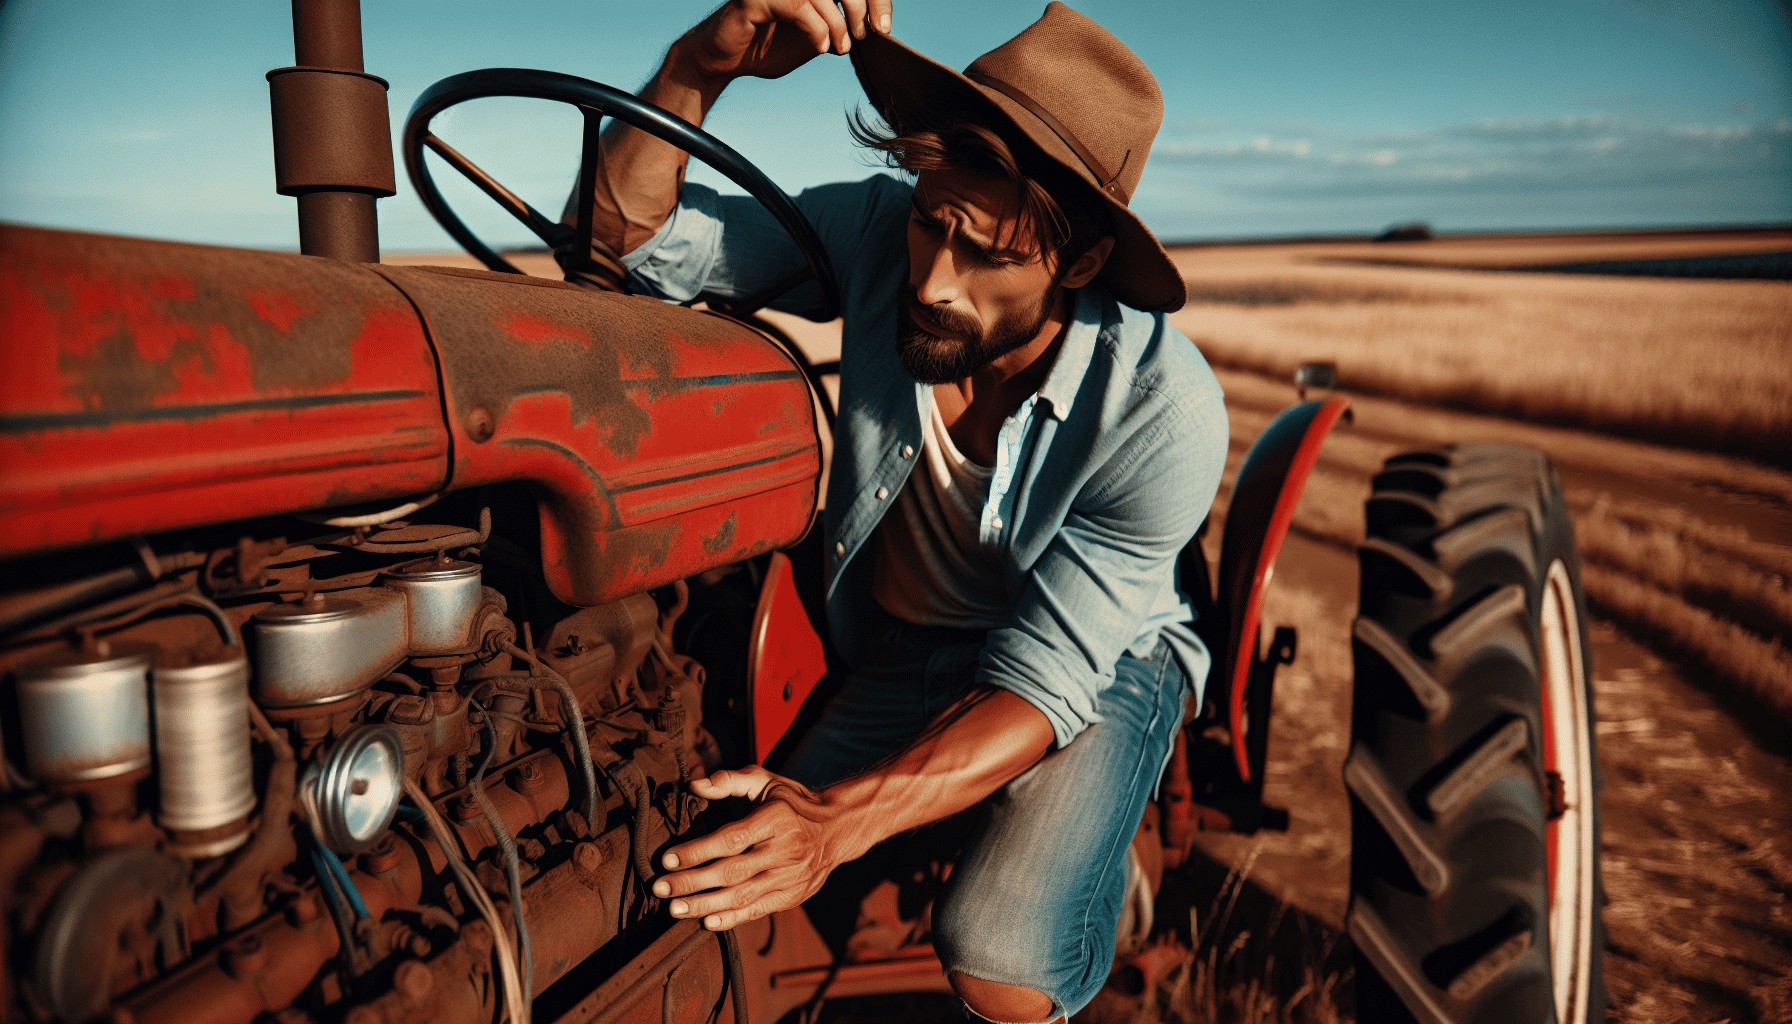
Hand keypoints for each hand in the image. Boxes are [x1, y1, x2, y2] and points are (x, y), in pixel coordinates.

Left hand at [652, 765, 849, 930]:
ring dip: (705, 905)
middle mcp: (785, 850)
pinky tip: (707, 922)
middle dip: (692, 882)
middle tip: (660, 887)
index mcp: (775, 819)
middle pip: (732, 872)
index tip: (668, 858)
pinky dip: (732, 918)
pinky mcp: (793, 896)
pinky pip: (759, 910)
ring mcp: (791, 876)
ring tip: (674, 909)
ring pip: (742, 896)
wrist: (838, 828)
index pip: (731, 839)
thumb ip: (730, 780)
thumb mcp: (765, 781)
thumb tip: (694, 785)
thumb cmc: (792, 802)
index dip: (697, 851)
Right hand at [673, 0, 893, 82]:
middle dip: (861, 7)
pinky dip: (816, 27)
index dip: (874, 0)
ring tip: (840, 47)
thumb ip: (838, 27)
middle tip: (862, 35)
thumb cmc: (766, 47)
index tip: (884, 27)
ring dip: (838, 22)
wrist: (724, 61)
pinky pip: (798, 6)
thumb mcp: (813, 38)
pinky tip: (820, 46)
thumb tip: (872, 28)